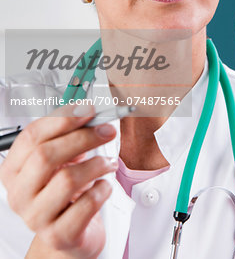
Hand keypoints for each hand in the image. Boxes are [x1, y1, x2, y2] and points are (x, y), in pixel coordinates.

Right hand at [0, 104, 117, 257]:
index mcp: (15, 169)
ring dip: (97, 164)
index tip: (88, 110)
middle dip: (83, 137)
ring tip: (109, 163)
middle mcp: (20, 193)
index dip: (63, 119)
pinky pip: (86, 204)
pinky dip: (102, 189)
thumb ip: (71, 135)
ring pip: (67, 179)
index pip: (32, 136)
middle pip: (46, 155)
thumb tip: (90, 112)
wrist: (72, 231)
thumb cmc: (67, 191)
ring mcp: (36, 217)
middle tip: (107, 131)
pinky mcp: (58, 234)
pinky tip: (105, 186)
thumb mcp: (64, 159)